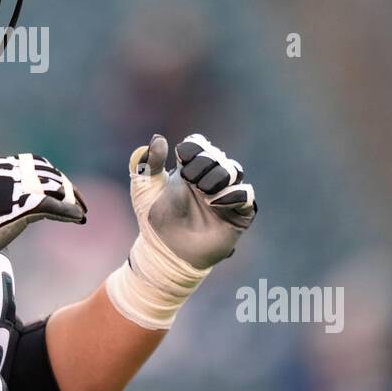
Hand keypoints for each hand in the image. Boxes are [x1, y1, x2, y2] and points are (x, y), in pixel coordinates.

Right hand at [0, 153, 86, 277]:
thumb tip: (11, 208)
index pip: (34, 164)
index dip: (52, 177)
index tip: (60, 190)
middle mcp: (9, 171)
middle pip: (49, 173)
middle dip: (67, 187)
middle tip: (78, 202)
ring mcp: (17, 187)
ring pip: (56, 187)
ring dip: (72, 200)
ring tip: (81, 212)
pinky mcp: (22, 206)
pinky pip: (55, 206)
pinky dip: (69, 211)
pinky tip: (77, 218)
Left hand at [130, 133, 256, 270]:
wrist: (165, 251)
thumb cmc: (154, 220)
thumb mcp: (145, 189)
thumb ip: (149, 163)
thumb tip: (158, 138)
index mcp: (188, 168)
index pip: (200, 145)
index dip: (194, 148)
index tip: (182, 158)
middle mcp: (209, 178)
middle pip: (218, 155)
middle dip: (205, 163)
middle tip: (190, 179)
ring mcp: (225, 195)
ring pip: (235, 171)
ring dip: (219, 176)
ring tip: (203, 192)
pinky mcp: (238, 214)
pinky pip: (246, 194)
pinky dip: (234, 194)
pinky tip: (215, 203)